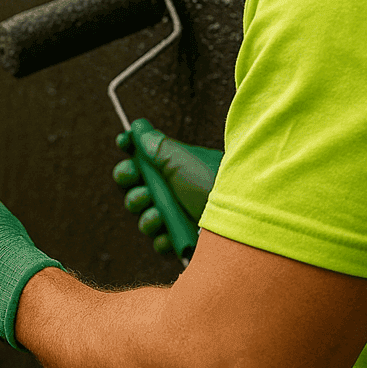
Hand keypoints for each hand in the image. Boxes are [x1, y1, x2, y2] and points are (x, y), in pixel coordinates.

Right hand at [113, 118, 222, 257]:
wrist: (243, 217)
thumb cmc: (214, 183)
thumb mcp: (181, 160)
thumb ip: (155, 144)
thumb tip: (138, 126)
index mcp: (176, 168)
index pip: (145, 159)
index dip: (130, 153)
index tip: (123, 144)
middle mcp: (177, 191)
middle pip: (139, 190)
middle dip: (134, 190)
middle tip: (142, 190)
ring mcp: (181, 217)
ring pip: (146, 218)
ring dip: (146, 216)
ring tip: (158, 215)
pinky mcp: (186, 241)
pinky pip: (161, 241)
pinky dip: (162, 238)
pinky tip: (170, 232)